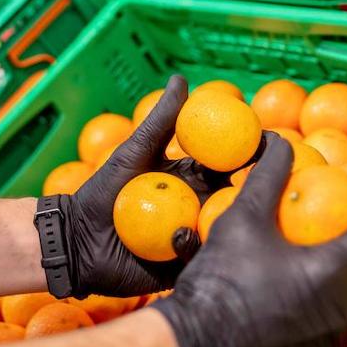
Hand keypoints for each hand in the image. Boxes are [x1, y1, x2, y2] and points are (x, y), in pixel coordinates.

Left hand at [52, 75, 253, 297]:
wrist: (75, 240)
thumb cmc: (102, 193)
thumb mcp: (134, 152)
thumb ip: (160, 121)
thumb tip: (182, 78)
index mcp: (192, 182)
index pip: (229, 166)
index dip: (250, 155)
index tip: (268, 142)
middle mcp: (198, 209)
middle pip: (235, 199)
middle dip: (257, 190)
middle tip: (270, 180)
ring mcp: (193, 239)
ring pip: (222, 231)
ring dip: (232, 222)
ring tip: (233, 213)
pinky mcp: (182, 267)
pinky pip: (199, 258)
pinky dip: (197, 248)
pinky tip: (184, 237)